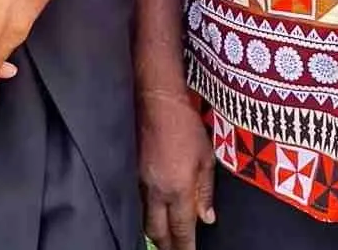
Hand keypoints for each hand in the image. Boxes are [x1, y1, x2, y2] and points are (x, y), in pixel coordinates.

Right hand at [139, 88, 215, 249]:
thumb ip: (205, 191)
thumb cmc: (185, 125)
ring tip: (163, 239)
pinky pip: (135, 201)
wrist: (156, 101)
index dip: (185, 246)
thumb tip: (207, 218)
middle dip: (166, 245)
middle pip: (157, 231)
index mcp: (177, 189)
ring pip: (143, 218)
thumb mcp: (206, 158)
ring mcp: (139, 181)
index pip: (181, 229)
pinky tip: (149, 212)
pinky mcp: (130, 170)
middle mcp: (155, 191)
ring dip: (153, 231)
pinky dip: (143, 212)